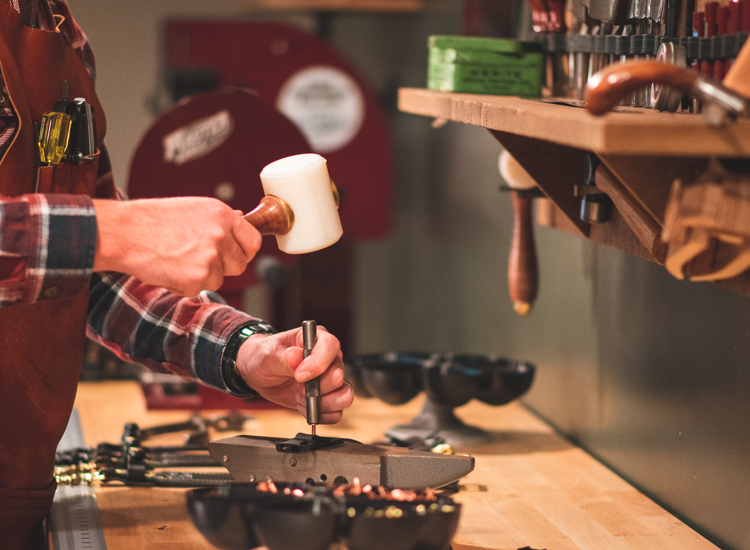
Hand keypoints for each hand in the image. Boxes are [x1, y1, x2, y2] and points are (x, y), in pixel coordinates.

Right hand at [93, 197, 260, 295]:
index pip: (253, 242)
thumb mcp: (194, 208)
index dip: (244, 251)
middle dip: (223, 267)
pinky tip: (169, 268)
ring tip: (178, 259)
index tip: (234, 254)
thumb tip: (242, 221)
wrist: (124, 232)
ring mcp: (210, 258)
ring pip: (219, 279)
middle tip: (197, 258)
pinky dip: (185, 285)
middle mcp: (221, 235)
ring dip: (202, 276)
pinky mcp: (197, 278)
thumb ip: (221, 221)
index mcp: (223, 215)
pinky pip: (199, 289)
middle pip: (240, 265)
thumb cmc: (153, 219)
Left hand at [235, 326, 352, 422]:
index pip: (331, 346)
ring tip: (301, 396)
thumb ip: (284, 357)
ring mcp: (332, 380)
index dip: (318, 363)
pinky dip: (319, 414)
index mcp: (317, 339)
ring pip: (343, 397)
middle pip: (338, 376)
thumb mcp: (269, 355)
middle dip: (315, 388)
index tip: (299, 375)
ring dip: (320, 403)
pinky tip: (304, 406)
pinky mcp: (329, 399)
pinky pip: (336, 414)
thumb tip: (295, 356)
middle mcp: (330, 359)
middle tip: (297, 386)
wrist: (260, 374)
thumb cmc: (266, 356)